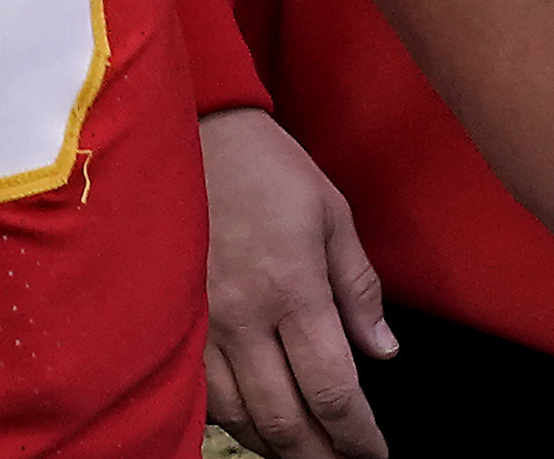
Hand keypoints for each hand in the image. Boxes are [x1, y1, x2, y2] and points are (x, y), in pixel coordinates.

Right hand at [201, 106, 394, 458]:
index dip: (358, 437)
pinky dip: (226, 412)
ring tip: (299, 450)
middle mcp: (243, 315)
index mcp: (293, 290)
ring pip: (236, 411)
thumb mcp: (333, 215)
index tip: (375, 453)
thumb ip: (359, 289)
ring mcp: (199, 316)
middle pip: (283, 417)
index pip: (333, 392)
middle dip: (320, 455)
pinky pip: (197, 383)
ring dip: (272, 443)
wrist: (191, 127)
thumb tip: (381, 350)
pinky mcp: (172, 308)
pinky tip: (246, 416)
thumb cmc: (267, 166)